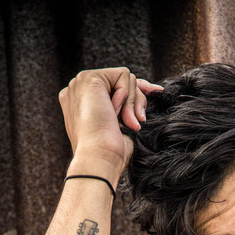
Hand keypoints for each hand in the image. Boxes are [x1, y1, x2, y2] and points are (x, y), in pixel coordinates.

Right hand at [59, 67, 162, 183]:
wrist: (99, 158)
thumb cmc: (111, 152)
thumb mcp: (123, 125)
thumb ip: (128, 105)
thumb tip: (149, 89)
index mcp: (82, 104)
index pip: (113, 88)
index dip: (135, 92)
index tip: (156, 93)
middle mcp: (78, 91)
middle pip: (121, 83)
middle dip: (136, 101)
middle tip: (134, 124)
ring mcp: (80, 84)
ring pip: (125, 79)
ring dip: (132, 103)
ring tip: (126, 123)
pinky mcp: (89, 79)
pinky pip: (123, 75)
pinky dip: (127, 96)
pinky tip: (115, 113)